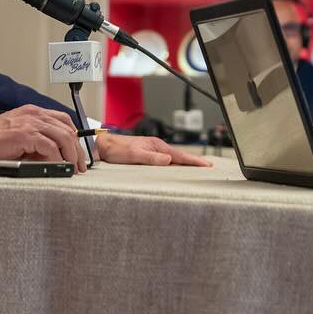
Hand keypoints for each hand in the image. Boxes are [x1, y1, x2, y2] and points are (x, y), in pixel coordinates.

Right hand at [0, 105, 84, 171]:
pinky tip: (58, 167)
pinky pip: (50, 148)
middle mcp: (34, 114)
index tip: (78, 152)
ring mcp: (30, 123)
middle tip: (80, 166)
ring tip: (73, 169)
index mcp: (33, 112)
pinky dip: (57, 159)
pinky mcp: (26, 135)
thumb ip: (36, 142)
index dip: (75, 136)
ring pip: (63, 137)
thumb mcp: (19, 138)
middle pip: (68, 129)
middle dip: (77, 149)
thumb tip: (54, 157)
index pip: (63, 120)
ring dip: (71, 155)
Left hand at [95, 131, 211, 166]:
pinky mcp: (148, 154)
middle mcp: (156, 147)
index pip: (179, 155)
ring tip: (196, 167)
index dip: (194, 161)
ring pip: (173, 158)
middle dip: (194, 161)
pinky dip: (175, 163)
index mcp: (157, 146)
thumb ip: (151, 158)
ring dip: (185, 162)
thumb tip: (169, 160)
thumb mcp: (134, 155)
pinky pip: (166, 160)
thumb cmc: (117, 150)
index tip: (207, 165)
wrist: (104, 147)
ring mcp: (153, 150)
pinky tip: (176, 167)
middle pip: (179, 156)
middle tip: (208, 167)